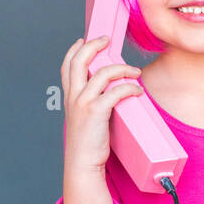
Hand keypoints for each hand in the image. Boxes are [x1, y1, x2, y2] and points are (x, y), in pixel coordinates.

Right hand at [61, 35, 145, 173]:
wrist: (82, 164)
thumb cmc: (87, 144)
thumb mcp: (83, 118)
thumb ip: (91, 103)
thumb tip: (111, 91)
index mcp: (69, 97)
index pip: (67, 65)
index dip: (75, 49)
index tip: (84, 39)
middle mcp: (73, 96)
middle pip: (79, 60)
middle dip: (93, 45)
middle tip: (107, 39)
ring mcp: (83, 103)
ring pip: (101, 73)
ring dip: (122, 67)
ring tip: (135, 71)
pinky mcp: (96, 111)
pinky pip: (115, 91)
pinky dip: (129, 87)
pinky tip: (137, 90)